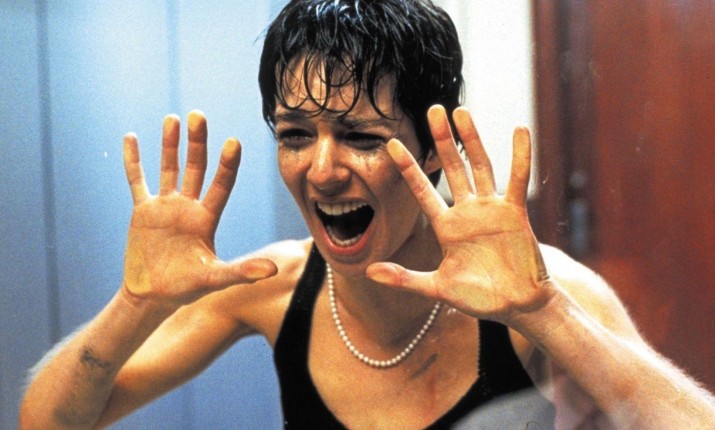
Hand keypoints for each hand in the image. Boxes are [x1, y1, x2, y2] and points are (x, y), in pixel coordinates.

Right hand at [122, 111, 275, 305]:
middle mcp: (189, 207)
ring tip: (173, 119)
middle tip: (199, 115)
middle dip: (197, 142)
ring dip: (169, 144)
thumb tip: (274, 271)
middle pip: (195, 168)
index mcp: (207, 219)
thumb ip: (241, 273)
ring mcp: (165, 206)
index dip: (227, 165)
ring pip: (169, 168)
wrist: (154, 296)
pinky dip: (133, 160)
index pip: (221, 185)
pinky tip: (131, 137)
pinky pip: (137, 180)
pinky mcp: (143, 211)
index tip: (234, 142)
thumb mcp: (215, 279)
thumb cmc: (188, 288)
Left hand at [367, 105, 554, 324]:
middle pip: (451, 168)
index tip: (391, 144)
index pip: (422, 191)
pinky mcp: (515, 213)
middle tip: (432, 110)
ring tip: (461, 112)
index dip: (408, 168)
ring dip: (471, 140)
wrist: (516, 307)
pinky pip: (517, 179)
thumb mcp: (437, 288)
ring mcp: (491, 210)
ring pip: (479, 166)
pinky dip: (520, 156)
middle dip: (441, 140)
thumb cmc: (479, 298)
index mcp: (446, 227)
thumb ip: (404, 278)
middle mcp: (466, 212)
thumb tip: (368, 272)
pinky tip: (519, 131)